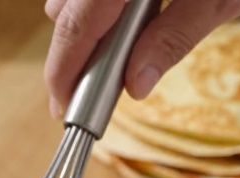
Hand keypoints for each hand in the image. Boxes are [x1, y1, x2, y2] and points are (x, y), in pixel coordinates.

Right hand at [43, 0, 239, 117]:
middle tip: (78, 94)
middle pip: (67, 10)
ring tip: (106, 59)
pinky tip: (122, 19)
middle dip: (72, 55)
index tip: (63, 105)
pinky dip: (94, 3)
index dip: (64, 70)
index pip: (78, 25)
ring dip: (83, 26)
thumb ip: (176, 36)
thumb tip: (136, 83)